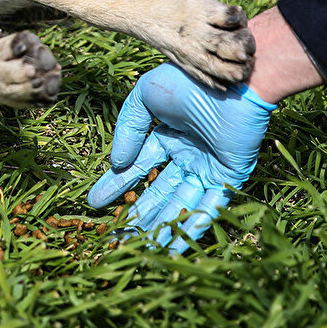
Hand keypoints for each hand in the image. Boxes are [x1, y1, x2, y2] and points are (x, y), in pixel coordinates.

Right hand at [87, 62, 275, 252]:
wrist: (230, 82)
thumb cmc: (187, 81)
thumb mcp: (145, 96)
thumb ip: (128, 127)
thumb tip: (116, 162)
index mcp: (166, 134)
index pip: (137, 165)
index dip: (116, 183)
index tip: (96, 202)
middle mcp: (185, 154)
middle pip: (157, 190)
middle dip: (138, 211)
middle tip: (118, 234)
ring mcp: (206, 168)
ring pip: (180, 203)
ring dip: (163, 225)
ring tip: (142, 246)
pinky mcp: (227, 177)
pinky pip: (208, 205)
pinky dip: (193, 225)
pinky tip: (175, 243)